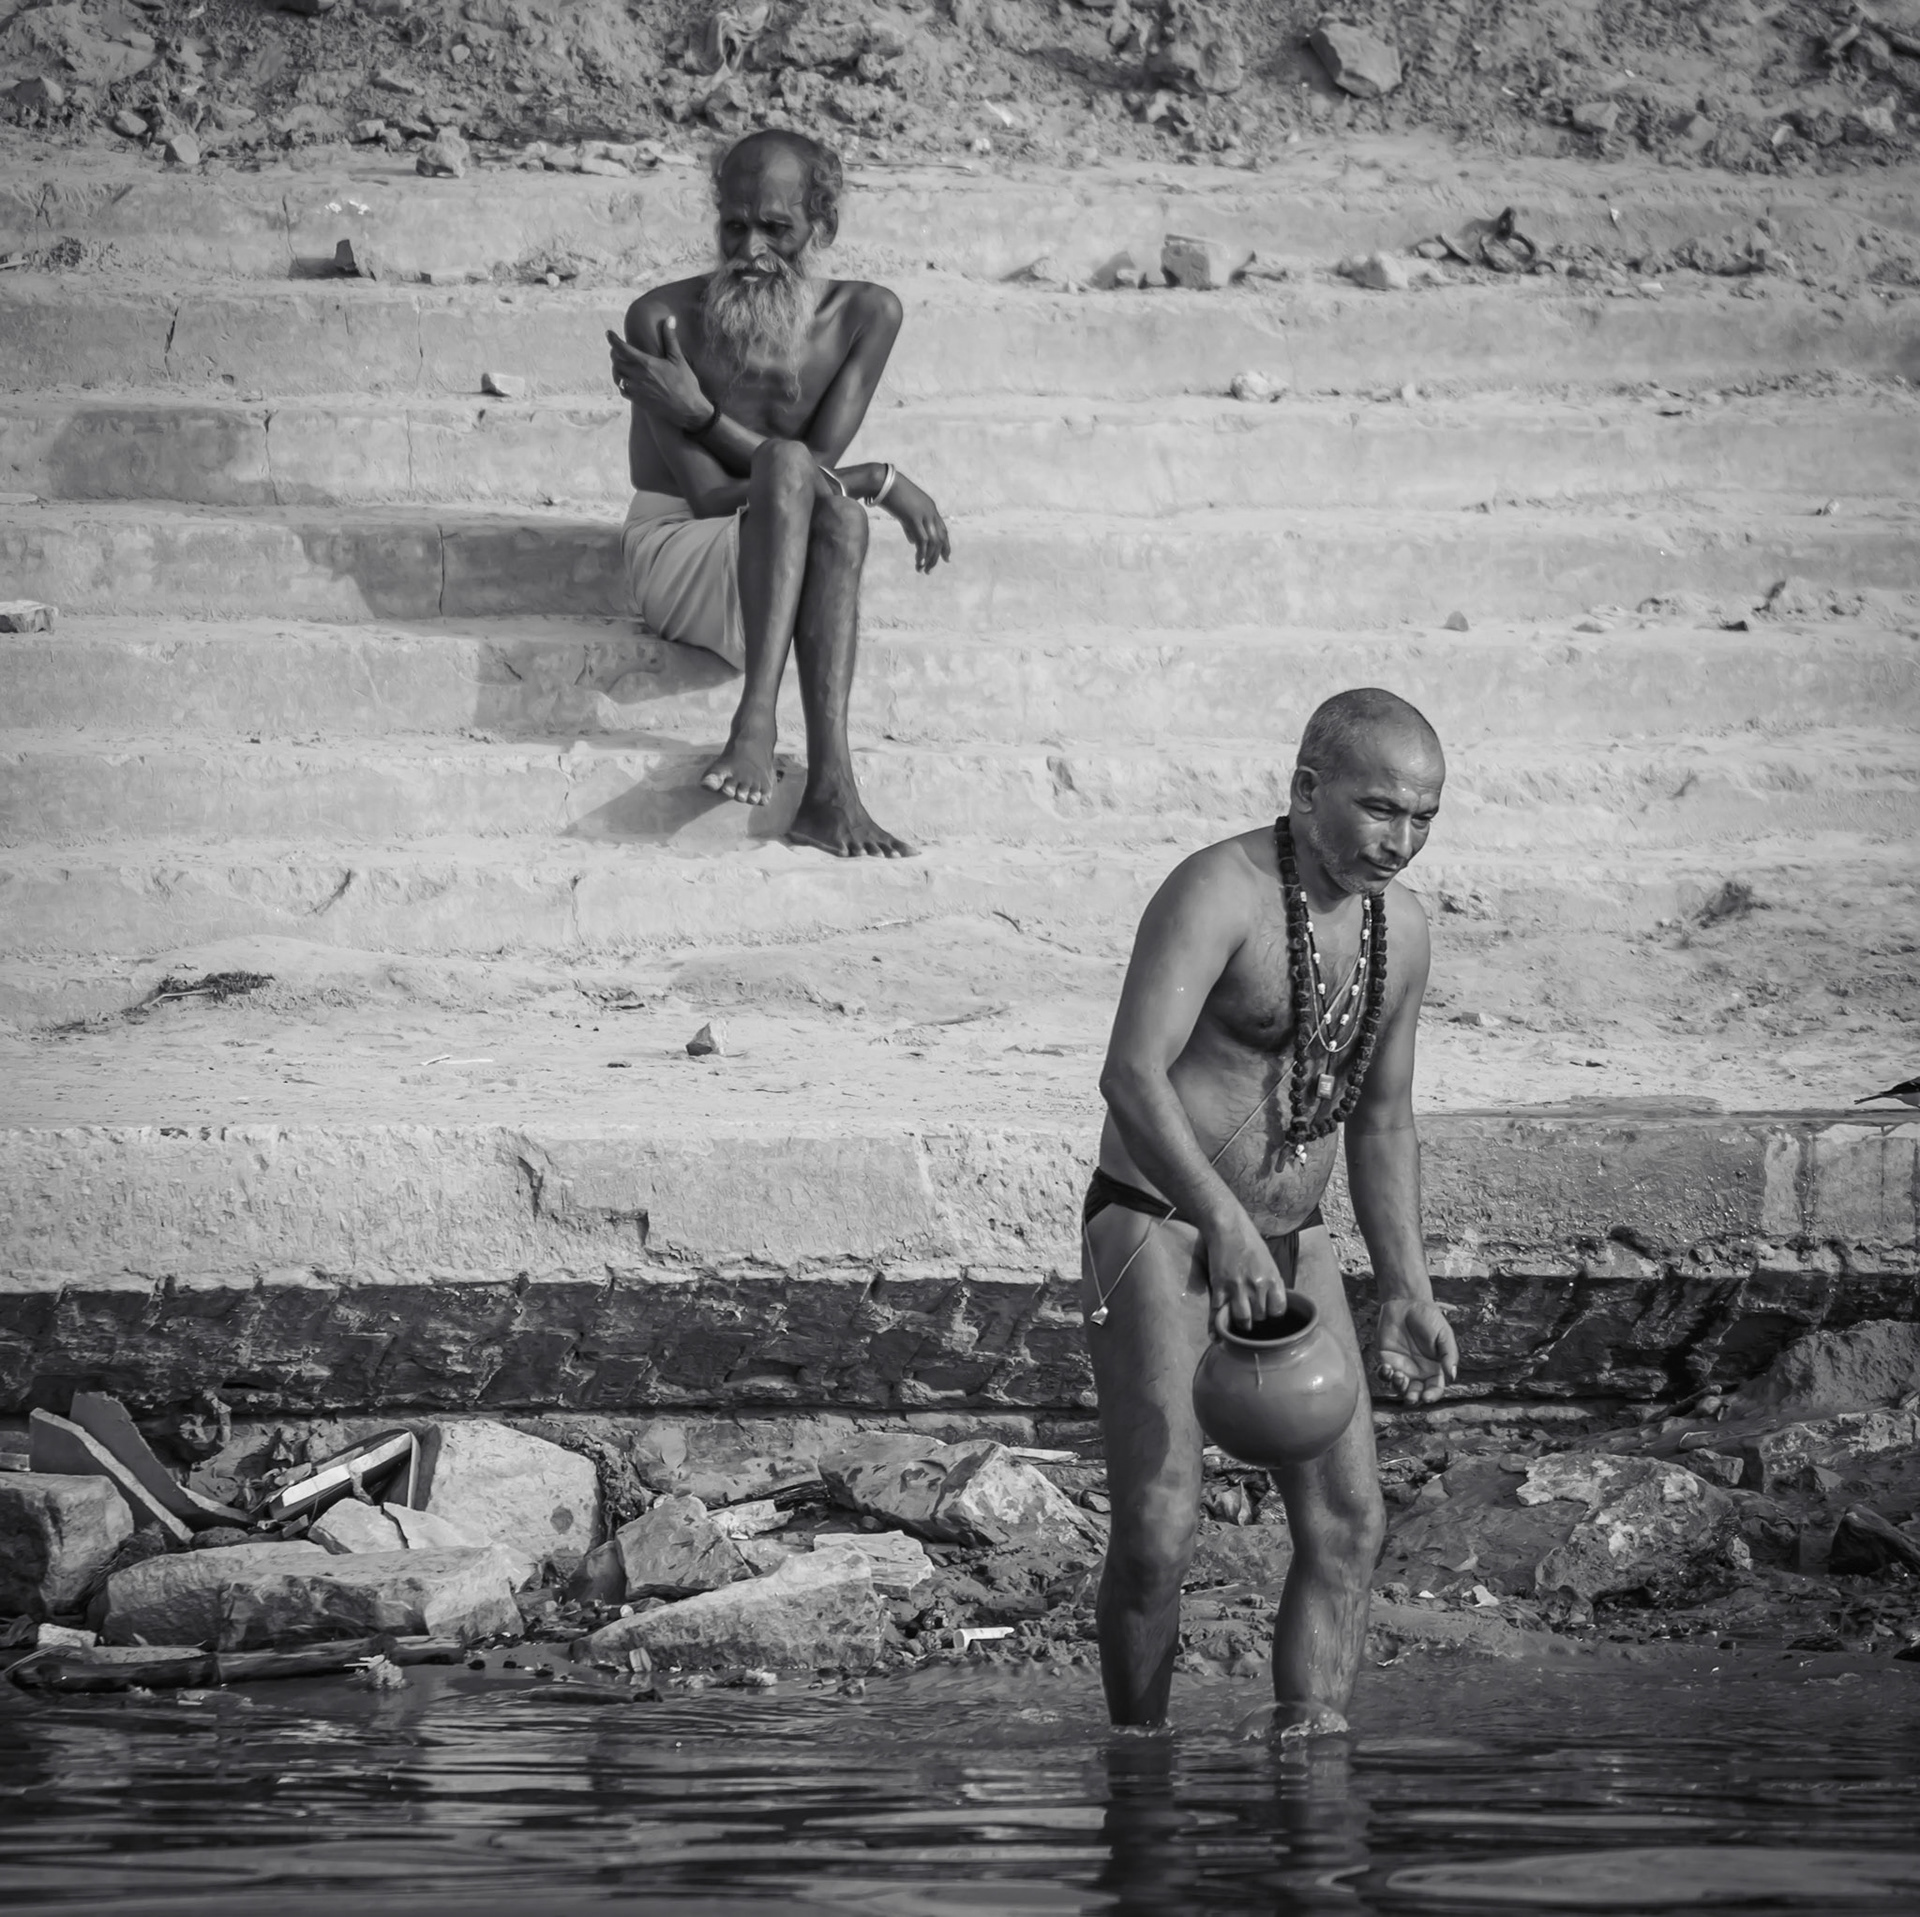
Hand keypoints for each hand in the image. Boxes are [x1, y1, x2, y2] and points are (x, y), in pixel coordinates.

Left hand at [606, 318, 710, 430]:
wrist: (688, 410)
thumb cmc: (685, 384)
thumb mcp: (678, 359)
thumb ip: (670, 338)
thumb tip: (669, 319)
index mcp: (646, 364)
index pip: (622, 349)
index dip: (613, 340)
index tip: (609, 334)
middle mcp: (638, 377)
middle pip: (617, 362)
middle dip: (615, 354)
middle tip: (617, 349)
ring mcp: (637, 390)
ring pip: (618, 376)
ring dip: (617, 368)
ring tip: (620, 364)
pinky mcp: (638, 401)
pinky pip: (623, 390)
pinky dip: (622, 383)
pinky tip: (626, 380)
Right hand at [882, 472, 950, 572]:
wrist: (882, 481)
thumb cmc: (891, 495)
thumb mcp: (904, 512)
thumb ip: (911, 527)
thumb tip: (914, 542)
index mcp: (930, 508)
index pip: (943, 530)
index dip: (945, 546)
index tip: (946, 558)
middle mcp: (931, 511)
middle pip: (941, 538)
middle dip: (937, 556)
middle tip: (930, 569)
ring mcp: (924, 514)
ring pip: (933, 541)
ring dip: (930, 558)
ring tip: (923, 570)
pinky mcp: (914, 517)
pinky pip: (923, 540)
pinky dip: (922, 553)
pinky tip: (919, 562)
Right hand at [1205, 1215, 1286, 1332]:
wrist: (1226, 1224)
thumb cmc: (1247, 1238)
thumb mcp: (1267, 1259)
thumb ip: (1269, 1281)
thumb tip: (1272, 1302)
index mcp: (1273, 1278)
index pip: (1279, 1311)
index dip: (1273, 1315)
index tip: (1268, 1314)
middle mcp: (1259, 1286)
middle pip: (1261, 1317)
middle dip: (1257, 1319)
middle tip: (1251, 1317)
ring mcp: (1239, 1288)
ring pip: (1243, 1320)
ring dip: (1241, 1325)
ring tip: (1237, 1325)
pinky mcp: (1220, 1286)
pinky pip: (1219, 1313)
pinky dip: (1217, 1327)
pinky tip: (1217, 1336)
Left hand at [1374, 1297, 1457, 1405]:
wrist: (1408, 1303)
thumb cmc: (1429, 1319)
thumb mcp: (1444, 1335)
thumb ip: (1448, 1355)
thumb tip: (1452, 1376)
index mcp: (1434, 1369)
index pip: (1434, 1389)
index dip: (1432, 1395)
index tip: (1428, 1397)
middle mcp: (1417, 1372)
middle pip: (1415, 1393)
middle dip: (1413, 1398)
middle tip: (1411, 1397)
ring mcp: (1401, 1367)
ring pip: (1398, 1387)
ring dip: (1398, 1388)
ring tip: (1399, 1377)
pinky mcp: (1386, 1359)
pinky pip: (1383, 1374)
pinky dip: (1383, 1375)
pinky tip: (1387, 1368)